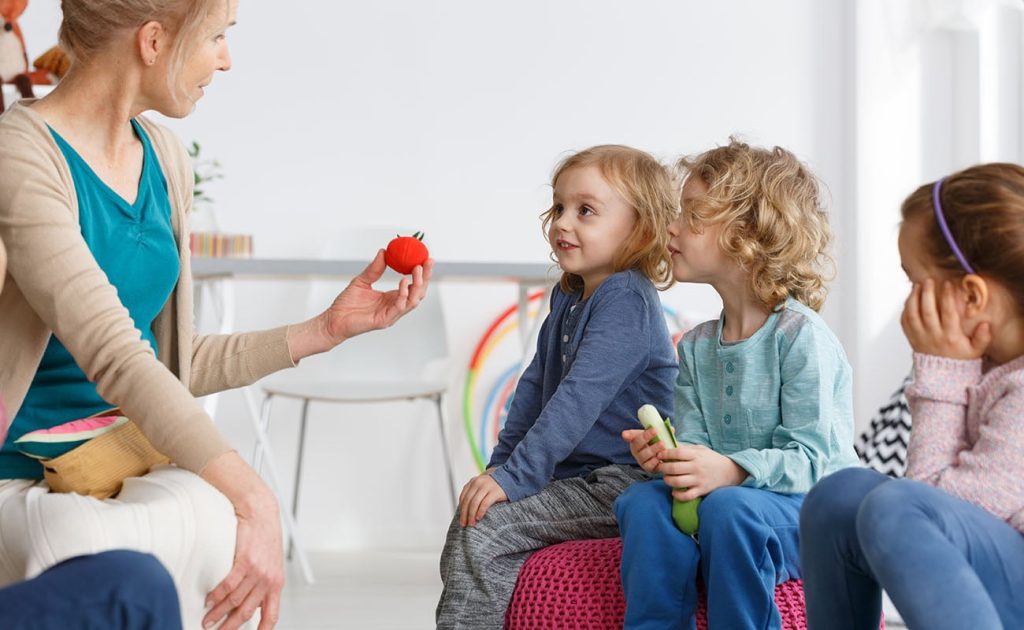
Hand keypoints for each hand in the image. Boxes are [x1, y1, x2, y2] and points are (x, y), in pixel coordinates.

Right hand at [201, 455, 284, 629]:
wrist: (261, 513)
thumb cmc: (264, 537)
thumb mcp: (271, 563)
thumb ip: (263, 583)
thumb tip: (252, 600)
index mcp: (276, 583)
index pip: (271, 615)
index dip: (262, 629)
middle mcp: (268, 580)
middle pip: (247, 612)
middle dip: (230, 626)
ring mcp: (257, 571)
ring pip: (235, 600)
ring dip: (218, 613)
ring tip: (208, 619)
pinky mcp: (245, 561)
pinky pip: (228, 585)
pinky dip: (217, 595)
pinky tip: (210, 600)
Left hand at [323, 250, 432, 345]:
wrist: (333, 319)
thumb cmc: (346, 304)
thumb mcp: (362, 280)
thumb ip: (374, 268)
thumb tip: (384, 252)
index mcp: (392, 298)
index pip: (413, 285)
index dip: (422, 273)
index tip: (425, 258)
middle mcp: (395, 306)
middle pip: (418, 292)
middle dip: (425, 277)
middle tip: (427, 261)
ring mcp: (392, 314)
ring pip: (413, 300)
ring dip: (418, 284)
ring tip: (417, 269)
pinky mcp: (385, 320)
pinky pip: (399, 307)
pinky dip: (404, 294)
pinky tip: (404, 282)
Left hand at [458, 470, 507, 526]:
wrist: (510, 478)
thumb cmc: (494, 487)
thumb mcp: (482, 487)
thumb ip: (474, 494)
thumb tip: (465, 512)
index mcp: (472, 482)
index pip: (463, 497)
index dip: (461, 510)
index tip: (461, 520)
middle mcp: (477, 483)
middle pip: (467, 501)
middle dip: (464, 514)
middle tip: (464, 525)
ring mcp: (486, 486)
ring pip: (474, 503)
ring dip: (471, 515)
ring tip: (471, 524)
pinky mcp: (495, 491)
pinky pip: (485, 503)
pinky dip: (480, 511)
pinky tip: (479, 518)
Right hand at [621, 427, 664, 471]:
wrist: (664, 456)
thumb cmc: (658, 443)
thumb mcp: (658, 435)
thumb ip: (662, 431)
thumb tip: (672, 429)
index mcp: (636, 440)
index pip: (631, 435)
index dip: (629, 434)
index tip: (628, 433)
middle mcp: (636, 450)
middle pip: (638, 444)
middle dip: (646, 437)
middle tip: (655, 431)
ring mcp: (640, 459)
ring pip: (644, 455)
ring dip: (653, 449)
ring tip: (662, 444)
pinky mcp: (647, 467)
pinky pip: (649, 465)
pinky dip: (654, 461)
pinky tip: (660, 457)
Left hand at [657, 444, 747, 501]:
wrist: (729, 471)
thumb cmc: (711, 459)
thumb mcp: (700, 449)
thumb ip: (685, 448)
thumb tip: (668, 443)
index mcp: (696, 455)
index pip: (677, 453)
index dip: (665, 453)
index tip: (659, 455)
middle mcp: (697, 467)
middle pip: (674, 468)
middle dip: (663, 468)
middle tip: (660, 467)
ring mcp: (699, 480)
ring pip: (677, 482)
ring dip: (667, 481)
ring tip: (666, 478)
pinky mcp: (702, 490)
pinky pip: (687, 496)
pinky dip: (678, 495)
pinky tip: (674, 491)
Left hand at [901, 278, 990, 359]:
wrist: (941, 374)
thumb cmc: (959, 358)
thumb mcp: (975, 350)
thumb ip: (982, 338)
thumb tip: (986, 324)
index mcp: (950, 336)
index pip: (949, 314)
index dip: (948, 297)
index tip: (948, 284)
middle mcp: (933, 335)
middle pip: (927, 311)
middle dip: (927, 293)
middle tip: (928, 280)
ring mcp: (919, 336)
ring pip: (912, 314)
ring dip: (913, 298)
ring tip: (917, 285)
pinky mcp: (910, 338)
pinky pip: (904, 321)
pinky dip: (905, 308)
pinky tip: (910, 298)